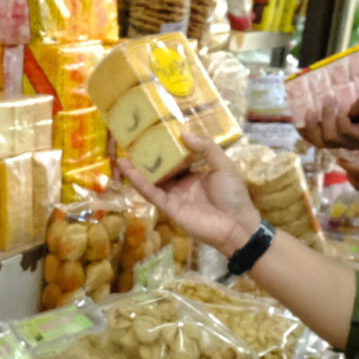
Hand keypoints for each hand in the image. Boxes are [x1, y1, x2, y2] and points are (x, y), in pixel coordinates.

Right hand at [117, 135, 260, 252]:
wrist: (235, 225)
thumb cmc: (233, 195)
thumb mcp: (223, 165)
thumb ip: (206, 148)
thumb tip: (184, 133)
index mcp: (196, 174)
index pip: (178, 159)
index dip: (167, 148)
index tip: (156, 133)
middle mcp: (182, 184)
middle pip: (161, 169)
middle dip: (148, 158)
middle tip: (133, 142)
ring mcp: (174, 196)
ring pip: (152, 180)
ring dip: (137, 169)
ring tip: (122, 155)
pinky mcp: (168, 207)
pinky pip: (151, 192)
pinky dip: (138, 181)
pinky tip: (127, 169)